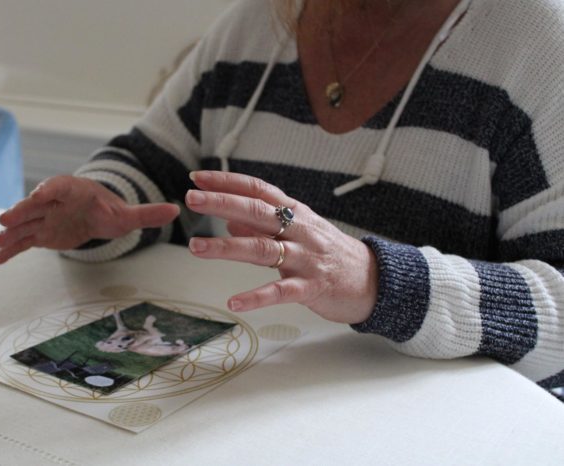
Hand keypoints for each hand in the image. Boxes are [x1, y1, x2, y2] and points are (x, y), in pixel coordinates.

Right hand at [0, 175, 179, 264]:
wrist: (96, 215)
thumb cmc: (109, 210)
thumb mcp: (127, 214)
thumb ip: (148, 213)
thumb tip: (177, 210)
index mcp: (73, 190)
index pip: (58, 186)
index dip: (48, 190)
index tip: (39, 195)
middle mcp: (54, 202)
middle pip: (35, 205)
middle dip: (22, 212)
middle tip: (6, 220)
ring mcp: (44, 219)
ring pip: (25, 225)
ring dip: (10, 234)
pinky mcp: (40, 235)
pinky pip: (22, 242)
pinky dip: (8, 252)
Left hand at [185, 171, 377, 323]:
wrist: (375, 280)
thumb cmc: (330, 253)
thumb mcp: (298, 232)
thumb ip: (262, 227)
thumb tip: (228, 221)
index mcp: (294, 213)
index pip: (258, 190)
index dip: (228, 182)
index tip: (197, 178)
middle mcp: (299, 229)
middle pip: (256, 212)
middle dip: (222, 204)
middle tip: (191, 199)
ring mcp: (306, 258)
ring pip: (263, 248)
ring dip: (227, 248)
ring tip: (195, 247)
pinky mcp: (312, 287)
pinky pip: (281, 291)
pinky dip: (256, 297)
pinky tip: (233, 302)